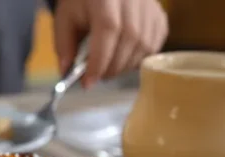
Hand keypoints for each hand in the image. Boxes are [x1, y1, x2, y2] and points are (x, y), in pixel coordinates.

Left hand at [53, 0, 167, 86]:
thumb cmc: (83, 4)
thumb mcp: (66, 19)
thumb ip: (64, 45)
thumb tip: (67, 72)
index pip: (108, 29)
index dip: (99, 60)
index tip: (88, 81)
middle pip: (130, 38)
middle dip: (112, 66)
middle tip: (98, 76)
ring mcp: (150, 6)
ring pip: (145, 44)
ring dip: (125, 65)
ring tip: (109, 68)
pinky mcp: (160, 15)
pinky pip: (154, 45)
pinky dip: (139, 59)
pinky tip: (124, 58)